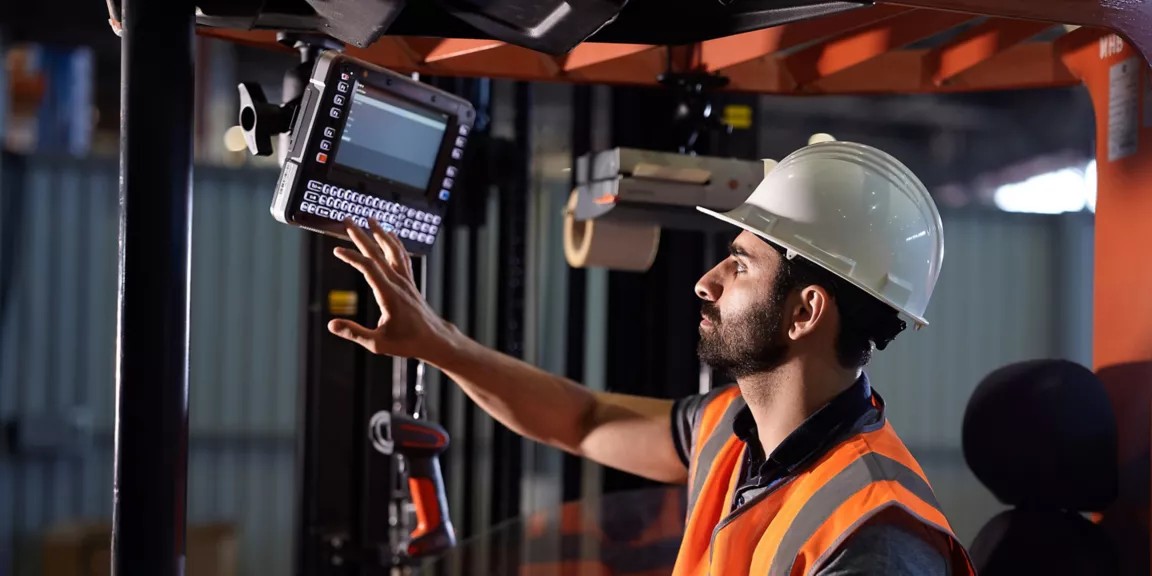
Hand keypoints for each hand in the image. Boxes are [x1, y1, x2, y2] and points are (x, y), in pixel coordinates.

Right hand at [327, 218, 451, 359]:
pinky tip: (391, 236)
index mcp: (389, 295)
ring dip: (381, 234)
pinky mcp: (410, 283)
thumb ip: (354, 333)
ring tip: (371, 219)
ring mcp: (406, 281)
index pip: (368, 268)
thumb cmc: (408, 343)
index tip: (337, 250)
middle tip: (348, 220)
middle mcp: (398, 283)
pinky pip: (403, 258)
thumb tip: (331, 325)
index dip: (352, 256)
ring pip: (393, 251)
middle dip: (361, 235)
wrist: (435, 340)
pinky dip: (395, 244)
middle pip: (378, 253)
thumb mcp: (378, 344)